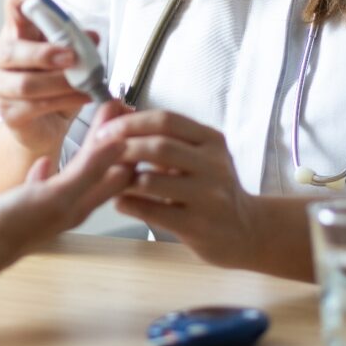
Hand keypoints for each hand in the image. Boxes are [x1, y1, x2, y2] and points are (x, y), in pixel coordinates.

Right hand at [0, 0, 97, 156]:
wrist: (44, 126)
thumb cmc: (54, 84)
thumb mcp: (71, 58)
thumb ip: (79, 43)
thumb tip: (92, 36)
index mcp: (16, 32)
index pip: (12, 4)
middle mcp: (0, 56)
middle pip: (12, 49)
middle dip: (44, 53)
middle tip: (72, 57)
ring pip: (26, 83)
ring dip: (60, 83)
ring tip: (85, 85)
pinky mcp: (8, 113)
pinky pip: (34, 106)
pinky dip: (63, 101)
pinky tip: (83, 98)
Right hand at [0, 101, 131, 271]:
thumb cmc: (9, 228)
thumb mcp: (55, 196)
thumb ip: (88, 171)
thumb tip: (120, 144)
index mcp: (80, 204)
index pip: (118, 169)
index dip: (126, 140)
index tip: (127, 111)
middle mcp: (69, 207)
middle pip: (101, 168)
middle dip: (111, 137)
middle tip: (116, 106)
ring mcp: (47, 207)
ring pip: (78, 173)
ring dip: (89, 147)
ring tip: (92, 123)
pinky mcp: (25, 206)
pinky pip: (46, 185)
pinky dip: (52, 168)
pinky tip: (43, 162)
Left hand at [96, 110, 261, 269]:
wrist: (247, 232)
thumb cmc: (210, 188)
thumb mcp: (198, 155)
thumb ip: (164, 137)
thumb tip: (116, 113)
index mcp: (211, 140)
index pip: (167, 120)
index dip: (131, 122)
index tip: (105, 129)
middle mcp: (214, 165)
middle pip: (159, 146)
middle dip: (122, 146)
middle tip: (98, 152)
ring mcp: (209, 197)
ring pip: (151, 180)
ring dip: (121, 178)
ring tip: (107, 179)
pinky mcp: (199, 226)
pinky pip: (152, 211)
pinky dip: (128, 204)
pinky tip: (120, 202)